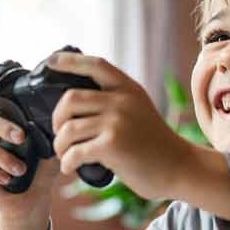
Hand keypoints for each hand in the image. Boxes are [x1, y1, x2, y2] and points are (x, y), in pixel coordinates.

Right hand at [0, 54, 58, 229]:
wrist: (33, 201)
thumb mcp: (51, 145)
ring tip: (20, 168)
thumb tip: (63, 108)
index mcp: (6, 119)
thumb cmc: (41, 169)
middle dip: (3, 125)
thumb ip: (50, 127)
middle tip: (21, 136)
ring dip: (3, 155)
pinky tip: (9, 178)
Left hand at [47, 51, 199, 202]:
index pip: (95, 65)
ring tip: (64, 156)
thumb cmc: (154, 146)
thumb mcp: (140, 110)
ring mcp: (117, 121)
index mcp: (128, 89)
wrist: (179, 168)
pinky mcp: (112, 145)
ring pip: (68, 129)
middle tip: (59, 135)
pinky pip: (75, 151)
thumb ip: (116, 102)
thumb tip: (77, 103)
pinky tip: (69, 168)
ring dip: (60, 146)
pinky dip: (67, 162)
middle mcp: (122, 100)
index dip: (70, 61)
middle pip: (70, 99)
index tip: (50, 62)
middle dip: (57, 119)